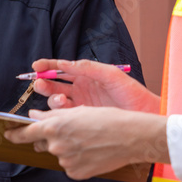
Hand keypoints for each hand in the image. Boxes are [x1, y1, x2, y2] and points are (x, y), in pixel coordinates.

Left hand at [5, 106, 166, 178]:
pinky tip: (91, 152)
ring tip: (87, 141)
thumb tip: (34, 115)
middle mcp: (56, 145)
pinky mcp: (77, 173)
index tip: (7, 134)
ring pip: (59, 155)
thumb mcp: (77, 111)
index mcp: (54, 127)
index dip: (15, 134)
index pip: (26, 134)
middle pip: (43, 144)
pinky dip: (77, 160)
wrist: (130, 137)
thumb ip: (52, 115)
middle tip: (68, 133)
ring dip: (67, 149)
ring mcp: (66, 161)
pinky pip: (70, 166)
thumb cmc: (106, 118)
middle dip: (49, 139)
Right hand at [32, 59, 159, 112]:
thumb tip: (65, 63)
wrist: (144, 114)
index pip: (61, 68)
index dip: (47, 66)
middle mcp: (81, 88)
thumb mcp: (110, 74)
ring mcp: (81, 104)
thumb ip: (88, 68)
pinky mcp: (83, 118)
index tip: (36, 67)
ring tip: (60, 99)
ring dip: (53, 98)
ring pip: (57, 100)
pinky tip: (66, 111)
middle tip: (40, 84)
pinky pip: (65, 115)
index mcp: (86, 75)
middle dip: (44, 83)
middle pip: (55, 84)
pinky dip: (60, 113)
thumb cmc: (131, 92)